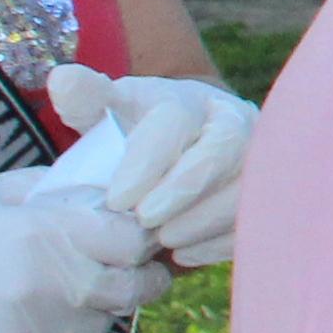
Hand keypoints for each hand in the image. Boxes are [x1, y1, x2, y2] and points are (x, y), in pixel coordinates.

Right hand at [0, 178, 165, 332]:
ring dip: (95, 310)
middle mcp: (47, 289)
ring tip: (68, 290)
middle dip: (137, 279)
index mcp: (43, 236)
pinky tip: (22, 317)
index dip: (140, 238)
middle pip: (130, 292)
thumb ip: (46, 192)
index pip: (132, 241)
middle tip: (128, 269)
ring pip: (96, 327)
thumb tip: (95, 192)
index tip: (136, 234)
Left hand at [47, 65, 253, 264]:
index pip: (174, 121)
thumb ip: (86, 100)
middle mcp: (233, 121)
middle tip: (144, 221)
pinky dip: (222, 240)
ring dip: (204, 218)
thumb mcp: (110, 113)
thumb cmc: (138, 136)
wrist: (184, 153)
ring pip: (246, 185)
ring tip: (164, 240)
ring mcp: (259, 157)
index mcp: (188, 100)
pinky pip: (258, 216)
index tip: (116, 200)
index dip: (148, 161)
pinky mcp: (269, 192)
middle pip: (222, 149)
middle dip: (183, 189)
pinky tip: (186, 253)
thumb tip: (63, 79)